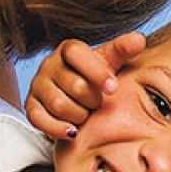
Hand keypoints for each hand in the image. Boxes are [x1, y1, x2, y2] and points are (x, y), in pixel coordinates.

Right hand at [25, 31, 145, 138]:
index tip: (113, 88)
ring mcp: (38, 85)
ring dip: (79, 114)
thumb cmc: (95, 75)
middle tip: (100, 103)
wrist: (77, 96)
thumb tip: (139, 39)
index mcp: (69, 49)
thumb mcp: (110, 61)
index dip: (97, 72)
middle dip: (93, 99)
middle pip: (73, 84)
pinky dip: (58, 128)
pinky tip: (73, 132)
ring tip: (88, 115)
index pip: (77, 54)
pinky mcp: (31, 106)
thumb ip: (123, 50)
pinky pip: (39, 119)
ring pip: (59, 104)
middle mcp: (49, 65)